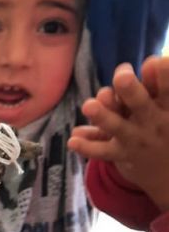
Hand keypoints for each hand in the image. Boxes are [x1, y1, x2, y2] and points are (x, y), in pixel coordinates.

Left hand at [69, 57, 168, 210]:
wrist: (167, 170)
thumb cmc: (165, 123)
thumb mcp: (167, 104)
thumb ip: (158, 84)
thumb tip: (152, 61)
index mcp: (167, 105)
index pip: (167, 89)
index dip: (163, 76)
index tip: (153, 62)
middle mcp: (152, 122)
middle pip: (141, 104)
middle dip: (130, 90)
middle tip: (122, 77)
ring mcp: (136, 139)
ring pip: (118, 127)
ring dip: (103, 117)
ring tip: (88, 106)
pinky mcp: (121, 154)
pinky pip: (103, 151)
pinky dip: (87, 147)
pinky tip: (73, 140)